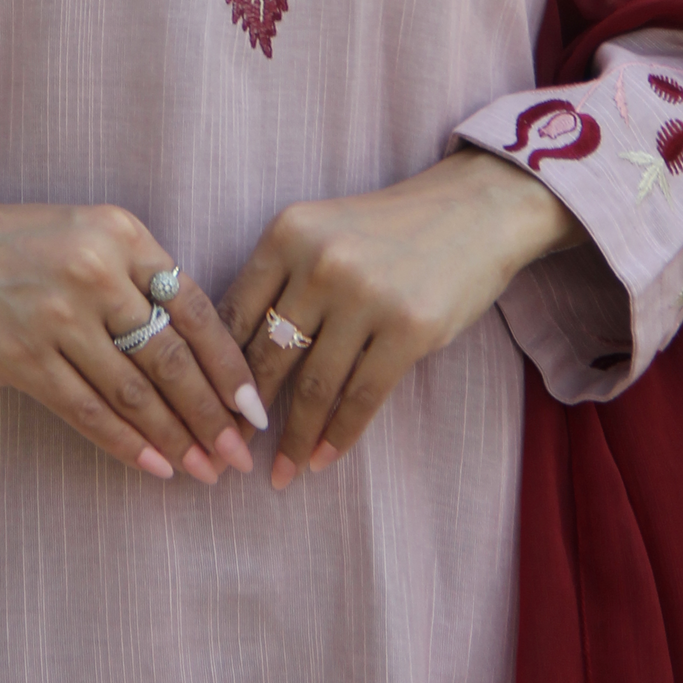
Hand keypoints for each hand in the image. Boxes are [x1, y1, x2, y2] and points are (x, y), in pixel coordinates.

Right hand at [0, 164, 268, 484]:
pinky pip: (87, 411)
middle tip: (238, 456)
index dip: (229, 367)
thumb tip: (197, 353)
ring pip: (134, 392)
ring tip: (204, 469)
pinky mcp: (22, 357)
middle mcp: (95, 271)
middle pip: (171, 358)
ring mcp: (57, 316)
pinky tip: (153, 465)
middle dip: (212, 415)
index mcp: (122, 234)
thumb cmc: (17, 243)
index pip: (196, 309)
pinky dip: (125, 443)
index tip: (253, 410)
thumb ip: (137, 277)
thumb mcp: (87, 232)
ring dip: (175, 438)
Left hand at [219, 151, 582, 490]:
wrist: (475, 211)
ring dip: (295, 438)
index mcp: (288, 233)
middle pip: (269, 355)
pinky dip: (339, 435)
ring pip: (314, 386)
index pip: (235, 315)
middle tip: (234, 451)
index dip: (217, 372)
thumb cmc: (389, 230)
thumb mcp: (323, 233)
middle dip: (247, 414)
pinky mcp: (409, 329)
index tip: (208, 410)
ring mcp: (366, 296)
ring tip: (284, 471)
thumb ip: (282, 281)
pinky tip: (324, 458)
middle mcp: (320, 263)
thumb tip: (236, 362)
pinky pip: (362, 397)